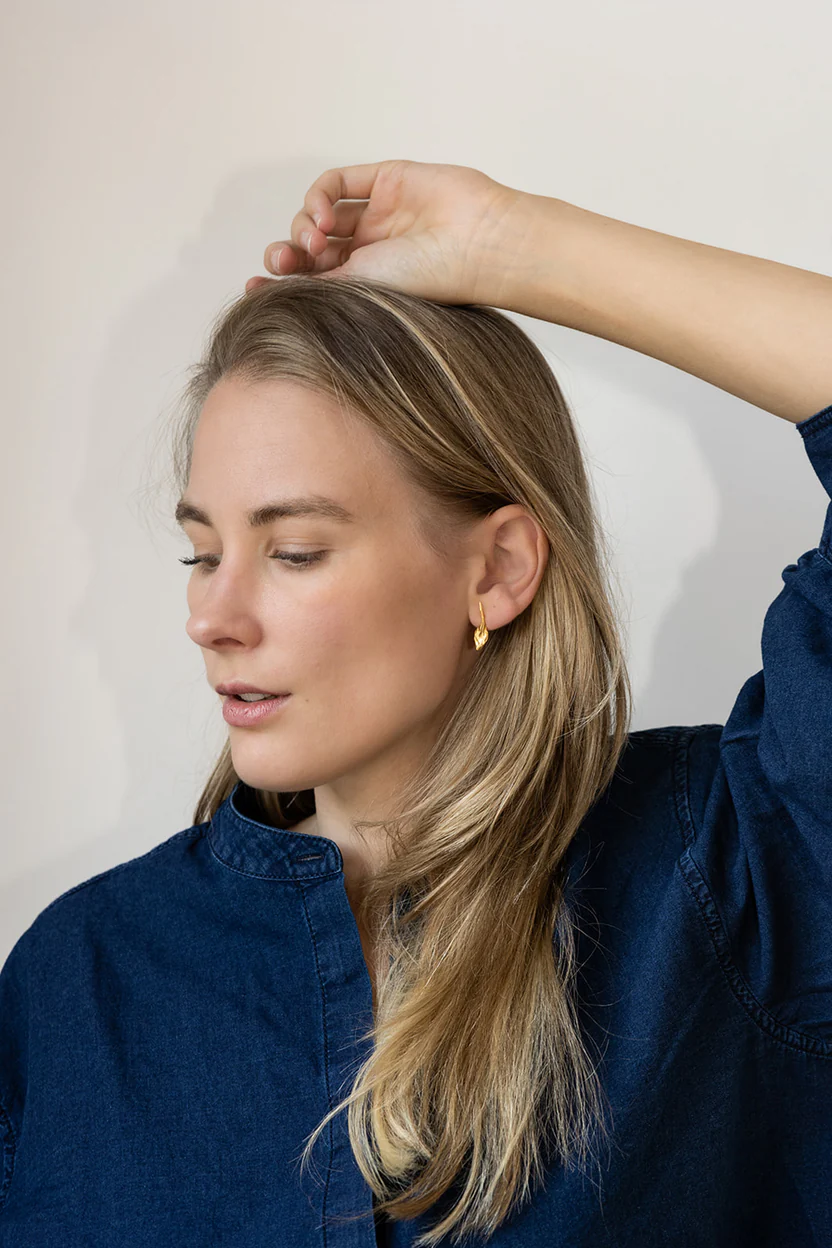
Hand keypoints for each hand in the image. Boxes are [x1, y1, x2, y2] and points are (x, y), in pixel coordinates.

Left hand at [244, 159, 525, 306]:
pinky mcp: (385, 180)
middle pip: (311, 246)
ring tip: (314, 240)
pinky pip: (337, 182)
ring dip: (303, 224)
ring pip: (320, 213)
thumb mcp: (361, 292)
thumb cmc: (428, 282)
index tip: (254, 288)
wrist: (476, 244)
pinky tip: (321, 215)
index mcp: (369, 285)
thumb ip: (317, 286)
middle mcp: (372, 251)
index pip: (312, 281)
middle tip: (282, 260)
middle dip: (288, 251)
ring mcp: (378, 215)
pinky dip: (318, 195)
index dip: (279, 281)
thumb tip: (267, 291)